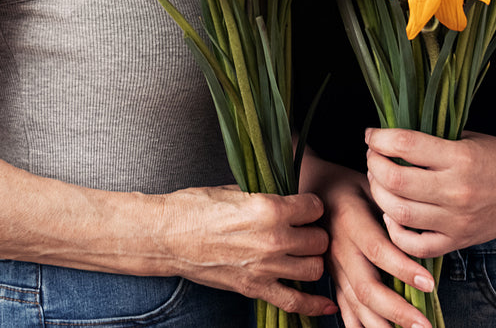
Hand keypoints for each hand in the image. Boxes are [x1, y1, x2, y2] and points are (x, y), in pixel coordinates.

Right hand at [159, 186, 336, 316]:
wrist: (167, 236)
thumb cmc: (196, 207)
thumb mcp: (236, 190)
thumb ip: (267, 197)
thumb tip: (287, 197)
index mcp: (269, 209)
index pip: (315, 207)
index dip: (311, 206)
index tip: (304, 207)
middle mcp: (273, 239)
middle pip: (319, 239)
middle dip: (313, 233)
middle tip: (302, 230)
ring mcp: (265, 268)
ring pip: (314, 269)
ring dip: (311, 261)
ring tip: (301, 254)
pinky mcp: (254, 288)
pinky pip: (294, 302)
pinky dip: (314, 306)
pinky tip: (328, 305)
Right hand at [315, 162, 434, 327]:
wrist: (313, 189)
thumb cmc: (350, 186)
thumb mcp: (370, 185)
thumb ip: (391, 207)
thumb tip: (422, 229)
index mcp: (351, 221)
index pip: (378, 250)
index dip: (403, 269)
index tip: (429, 284)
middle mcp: (339, 248)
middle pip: (366, 286)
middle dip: (397, 310)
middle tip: (423, 325)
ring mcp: (333, 267)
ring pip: (355, 303)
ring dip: (381, 325)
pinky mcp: (332, 278)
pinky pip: (344, 308)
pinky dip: (359, 326)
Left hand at [365, 129, 495, 257]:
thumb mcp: (468, 138)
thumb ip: (432, 140)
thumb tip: (388, 138)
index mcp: (461, 158)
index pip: (406, 145)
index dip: (380, 138)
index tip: (372, 135)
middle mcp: (457, 191)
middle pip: (396, 180)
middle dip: (373, 164)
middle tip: (372, 157)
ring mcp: (457, 221)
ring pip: (399, 213)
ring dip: (379, 194)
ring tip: (378, 181)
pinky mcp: (458, 242)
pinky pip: (414, 245)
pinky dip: (395, 231)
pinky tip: (392, 214)